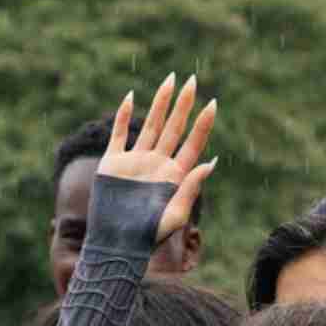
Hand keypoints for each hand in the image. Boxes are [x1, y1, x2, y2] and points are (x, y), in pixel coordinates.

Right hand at [96, 74, 217, 247]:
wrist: (114, 244)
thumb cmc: (147, 237)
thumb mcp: (175, 215)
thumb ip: (191, 188)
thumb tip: (211, 161)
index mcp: (174, 175)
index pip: (192, 143)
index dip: (203, 124)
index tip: (213, 104)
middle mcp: (157, 164)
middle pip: (174, 128)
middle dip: (183, 105)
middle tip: (193, 81)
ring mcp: (135, 161)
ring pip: (150, 125)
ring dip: (160, 103)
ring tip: (170, 80)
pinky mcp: (113, 163)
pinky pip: (119, 135)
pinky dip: (123, 116)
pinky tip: (130, 97)